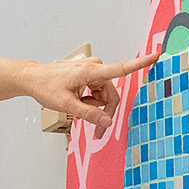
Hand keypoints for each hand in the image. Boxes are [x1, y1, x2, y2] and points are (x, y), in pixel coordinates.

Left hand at [25, 52, 159, 137]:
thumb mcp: (66, 105)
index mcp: (91, 71)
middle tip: (97, 132)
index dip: (140, 64)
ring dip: (94, 107)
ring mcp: (92, 72)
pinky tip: (77, 101)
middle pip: (111, 96)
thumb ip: (89, 115)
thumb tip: (107, 122)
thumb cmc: (46, 86)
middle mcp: (95, 69)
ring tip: (76, 107)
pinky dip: (90, 102)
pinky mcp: (89, 76)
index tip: (156, 56)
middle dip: (103, 113)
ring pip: (105, 97)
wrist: (33, 79)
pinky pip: (98, 94)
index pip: (121, 69)